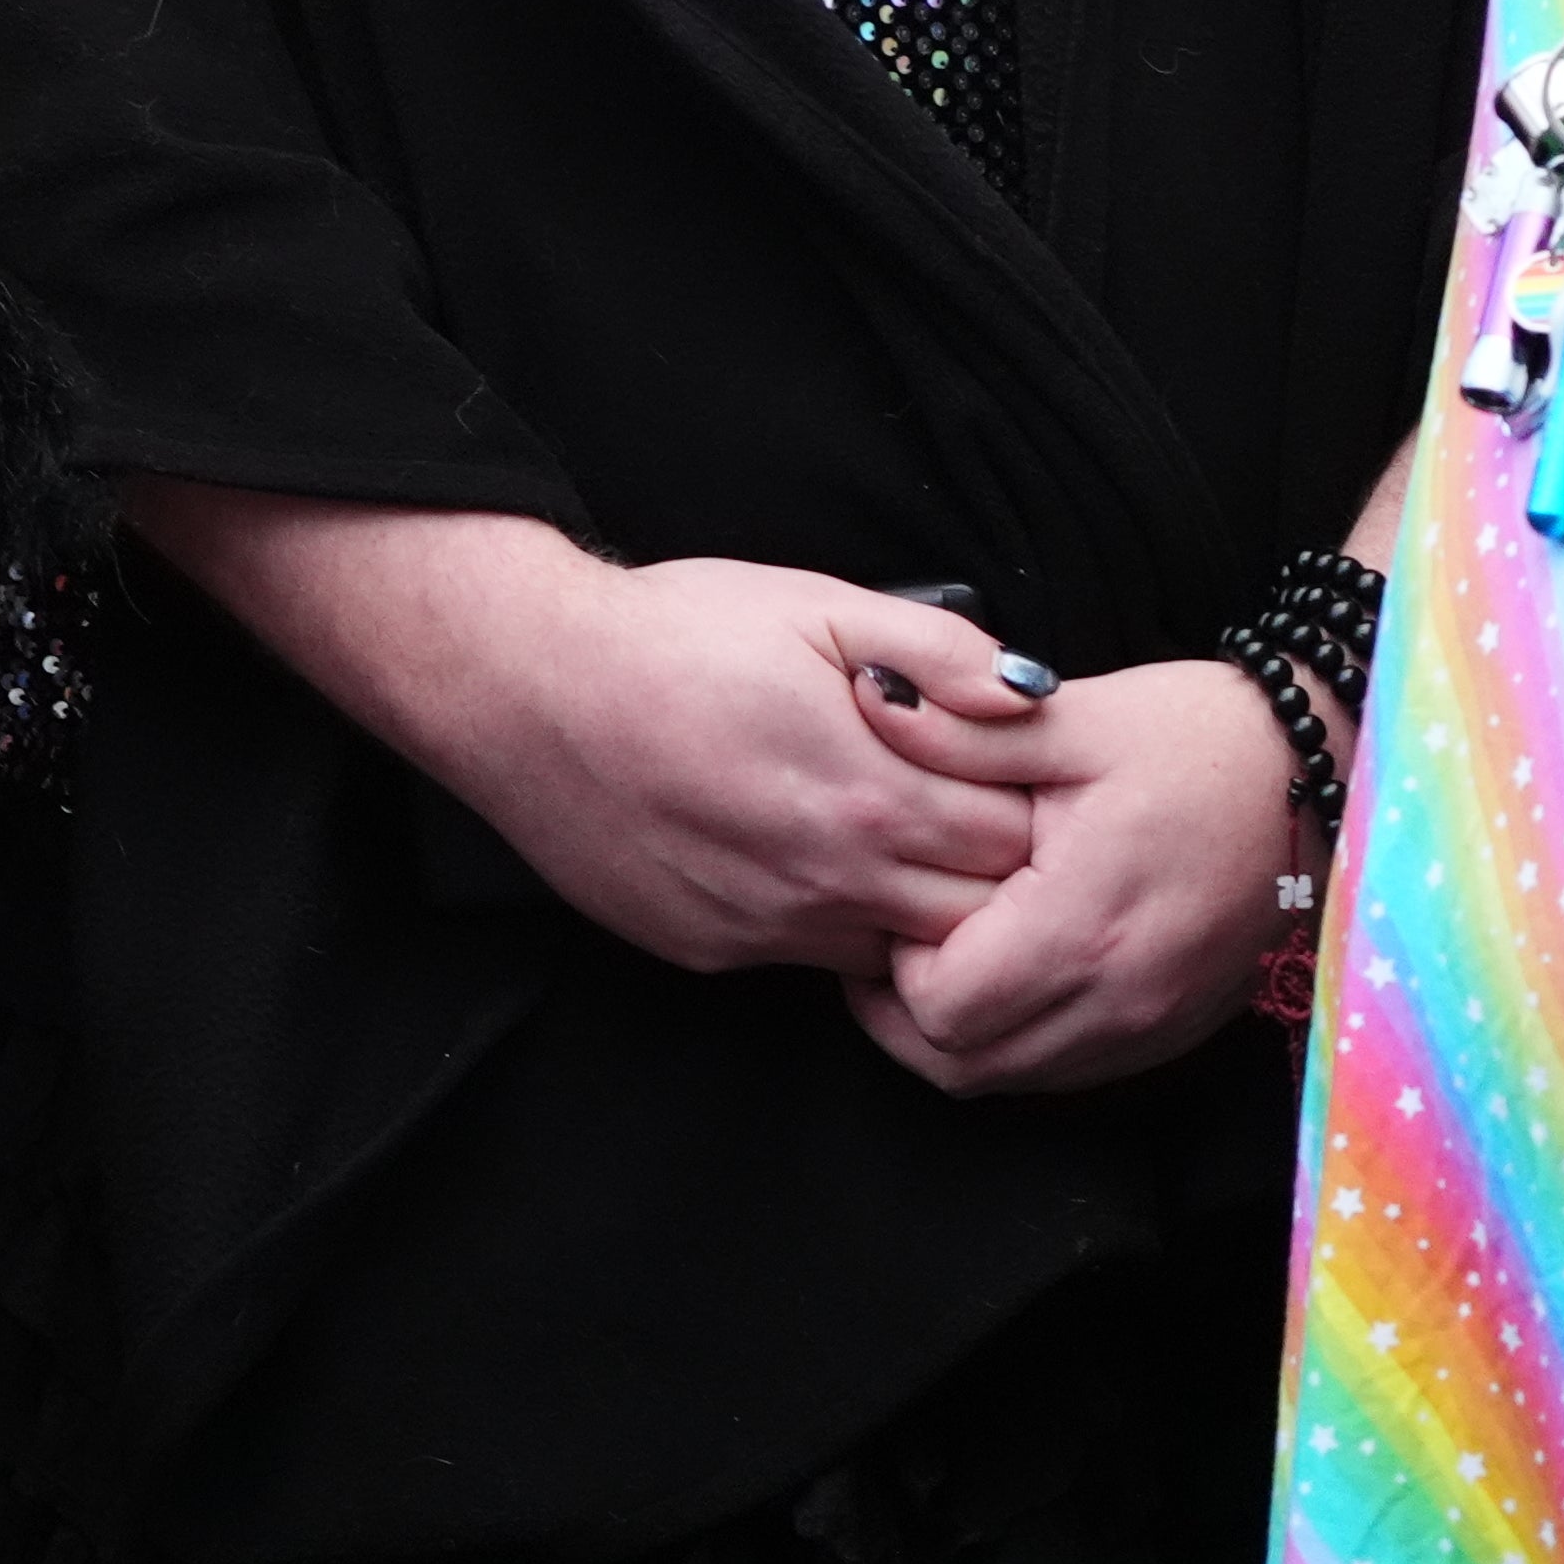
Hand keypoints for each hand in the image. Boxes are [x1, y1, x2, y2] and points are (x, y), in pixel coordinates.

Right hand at [127, 492, 1053, 975]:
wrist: (527, 688)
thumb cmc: (673, 632)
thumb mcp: (820, 604)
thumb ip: (942, 654)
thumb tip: (1036, 691)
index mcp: (872, 796)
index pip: (1016, 845)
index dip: (1032, 809)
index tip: (1024, 775)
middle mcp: (828, 884)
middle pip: (973, 919)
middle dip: (994, 874)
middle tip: (980, 811)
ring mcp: (766, 929)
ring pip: (897, 953)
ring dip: (918, 908)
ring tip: (899, 833)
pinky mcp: (712, 950)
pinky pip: (814, 959)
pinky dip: (838, 921)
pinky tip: (816, 854)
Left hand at [841, 654, 1305, 1094]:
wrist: (1325, 774)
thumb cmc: (1203, 740)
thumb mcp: (1075, 716)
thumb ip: (960, 728)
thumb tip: (866, 697)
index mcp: (1081, 928)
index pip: (937, 1005)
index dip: (893, 961)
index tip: (895, 899)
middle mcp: (1116, 1001)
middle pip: (960, 1066)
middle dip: (906, 1012)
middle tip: (894, 940)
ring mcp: (1149, 1028)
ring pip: (1008, 1082)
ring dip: (961, 1033)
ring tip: (944, 954)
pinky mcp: (1173, 1033)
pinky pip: (1065, 1072)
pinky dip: (1019, 1040)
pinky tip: (1014, 972)